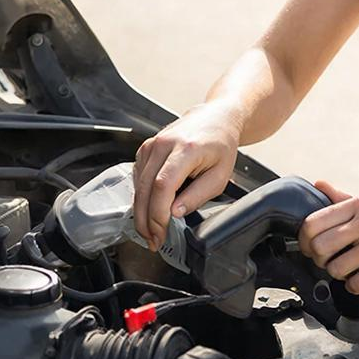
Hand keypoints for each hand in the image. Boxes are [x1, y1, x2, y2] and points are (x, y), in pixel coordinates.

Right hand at [133, 102, 240, 249]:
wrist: (216, 118)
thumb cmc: (221, 145)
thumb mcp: (220, 175)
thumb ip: (197, 195)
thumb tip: (175, 213)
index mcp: (186, 149)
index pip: (163, 185)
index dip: (158, 214)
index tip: (161, 233)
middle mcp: (164, 144)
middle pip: (144, 188)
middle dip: (146, 220)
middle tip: (153, 241)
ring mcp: (152, 144)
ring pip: (137, 185)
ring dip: (141, 212)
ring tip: (151, 232)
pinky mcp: (146, 148)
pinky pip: (138, 178)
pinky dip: (141, 197)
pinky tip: (149, 210)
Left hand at [297, 179, 358, 292]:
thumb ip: (343, 198)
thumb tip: (318, 184)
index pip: (313, 222)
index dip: (305, 240)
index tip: (312, 249)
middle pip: (319, 247)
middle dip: (321, 261)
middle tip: (333, 263)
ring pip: (335, 269)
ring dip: (341, 276)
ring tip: (354, 270)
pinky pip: (355, 284)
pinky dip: (356, 287)